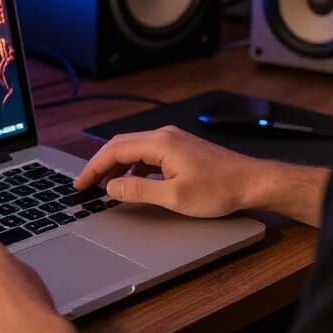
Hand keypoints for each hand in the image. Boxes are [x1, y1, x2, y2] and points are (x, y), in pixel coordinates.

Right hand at [74, 125, 272, 216]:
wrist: (252, 181)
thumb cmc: (218, 189)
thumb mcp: (174, 197)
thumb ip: (139, 191)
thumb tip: (111, 188)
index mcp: (160, 142)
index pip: (115, 150)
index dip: (94, 167)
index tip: (80, 183)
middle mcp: (164, 135)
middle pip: (121, 145)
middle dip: (100, 164)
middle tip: (85, 184)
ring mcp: (173, 140)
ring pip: (134, 149)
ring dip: (117, 166)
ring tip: (104, 187)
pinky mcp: (181, 148)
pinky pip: (148, 154)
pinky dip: (133, 167)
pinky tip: (133, 183)